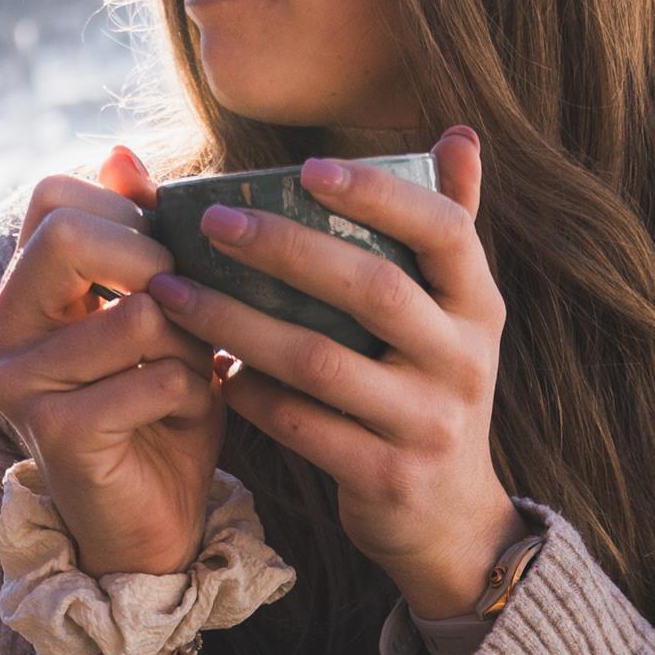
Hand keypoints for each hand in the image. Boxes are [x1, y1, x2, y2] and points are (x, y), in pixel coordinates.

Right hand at [0, 146, 224, 578]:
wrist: (158, 526)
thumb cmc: (164, 412)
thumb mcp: (162, 310)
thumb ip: (140, 234)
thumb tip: (120, 149)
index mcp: (20, 293)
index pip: (54, 196)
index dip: (130, 213)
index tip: (170, 260)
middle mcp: (0, 333)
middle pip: (71, 235)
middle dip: (158, 263)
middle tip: (190, 312)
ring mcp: (19, 384)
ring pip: (138, 312)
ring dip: (194, 343)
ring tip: (197, 374)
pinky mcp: (56, 433)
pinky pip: (154, 379)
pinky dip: (195, 395)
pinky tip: (190, 417)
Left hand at [150, 132, 523, 618]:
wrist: (450, 521)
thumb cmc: (431, 392)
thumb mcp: (456, 317)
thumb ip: (450, 229)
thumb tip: (457, 133)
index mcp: (478, 307)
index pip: (445, 230)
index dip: (380, 194)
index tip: (308, 168)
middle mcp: (463, 361)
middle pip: (372, 289)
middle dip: (286, 248)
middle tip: (213, 223)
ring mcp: (427, 423)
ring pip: (320, 361)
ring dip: (239, 323)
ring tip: (175, 293)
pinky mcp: (385, 476)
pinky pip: (301, 427)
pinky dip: (251, 395)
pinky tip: (210, 369)